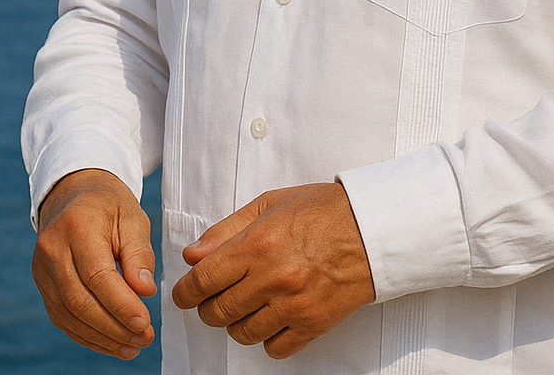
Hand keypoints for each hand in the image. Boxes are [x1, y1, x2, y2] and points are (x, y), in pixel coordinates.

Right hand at [32, 169, 157, 359]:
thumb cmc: (108, 205)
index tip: (145, 322)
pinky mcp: (42, 284)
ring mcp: (42, 268)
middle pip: (80, 301)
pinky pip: (63, 319)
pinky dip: (88, 336)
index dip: (121, 304)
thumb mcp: (132, 217)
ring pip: (70, 315)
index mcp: (76, 224)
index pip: (97, 275)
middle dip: (114, 327)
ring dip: (103, 338)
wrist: (75, 194)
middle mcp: (52, 248)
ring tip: (133, 345)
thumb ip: (139, 253)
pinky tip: (112, 342)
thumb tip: (144, 291)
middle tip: (144, 338)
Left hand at [171, 183, 373, 359]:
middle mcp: (272, 278)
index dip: (185, 292)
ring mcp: (293, 305)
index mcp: (257, 243)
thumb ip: (225, 230)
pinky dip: (266, 338)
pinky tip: (270, 318)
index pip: (203, 280)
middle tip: (214, 297)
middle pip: (218, 311)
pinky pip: (274, 348)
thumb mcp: (268, 204)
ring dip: (235, 323)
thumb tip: (192, 256)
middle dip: (207, 307)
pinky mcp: (313, 325)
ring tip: (244, 304)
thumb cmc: (319, 210)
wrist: (370, 229)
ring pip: (242, 333)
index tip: (183, 295)